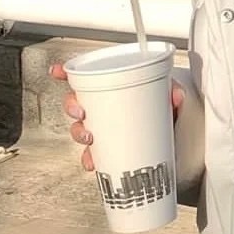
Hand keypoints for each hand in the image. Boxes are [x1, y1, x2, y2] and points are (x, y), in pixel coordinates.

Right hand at [49, 63, 183, 171]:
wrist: (172, 139)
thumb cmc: (164, 113)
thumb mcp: (169, 99)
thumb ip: (173, 92)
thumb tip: (175, 97)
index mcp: (112, 90)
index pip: (84, 79)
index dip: (66, 74)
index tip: (57, 71)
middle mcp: (103, 109)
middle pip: (75, 104)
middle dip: (72, 107)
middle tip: (82, 112)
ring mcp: (104, 129)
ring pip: (80, 129)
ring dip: (79, 133)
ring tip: (91, 138)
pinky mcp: (109, 149)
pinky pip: (92, 154)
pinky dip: (89, 159)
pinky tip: (92, 162)